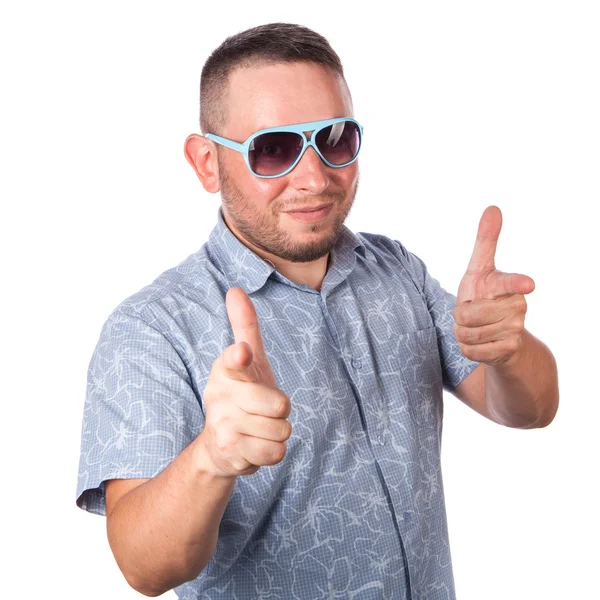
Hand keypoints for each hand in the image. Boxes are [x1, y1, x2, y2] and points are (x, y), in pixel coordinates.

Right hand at [198, 287, 291, 476]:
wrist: (220, 445)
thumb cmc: (240, 394)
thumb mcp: (246, 359)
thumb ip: (244, 326)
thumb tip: (235, 290)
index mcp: (225, 369)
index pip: (233, 360)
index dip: (240, 358)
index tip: (242, 353)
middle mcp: (219, 396)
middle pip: (279, 404)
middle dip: (280, 409)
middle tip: (264, 409)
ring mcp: (224, 425)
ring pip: (281, 429)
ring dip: (277, 430)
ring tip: (258, 427)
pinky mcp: (232, 452)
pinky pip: (276, 452)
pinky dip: (273, 450)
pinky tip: (255, 445)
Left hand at [453, 206, 534, 366]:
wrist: (496, 334)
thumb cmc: (484, 295)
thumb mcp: (478, 269)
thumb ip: (486, 241)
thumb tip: (493, 207)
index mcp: (508, 285)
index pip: (511, 283)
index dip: (517, 284)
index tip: (528, 284)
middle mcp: (517, 306)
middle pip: (469, 314)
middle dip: (459, 316)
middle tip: (469, 312)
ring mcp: (515, 329)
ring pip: (468, 334)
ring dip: (462, 332)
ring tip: (474, 327)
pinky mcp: (508, 350)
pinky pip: (472, 351)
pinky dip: (467, 348)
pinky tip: (479, 343)